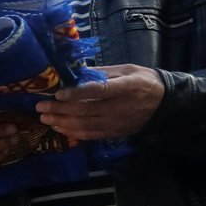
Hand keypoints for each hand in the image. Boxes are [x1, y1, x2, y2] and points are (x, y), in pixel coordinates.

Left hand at [36, 64, 164, 139]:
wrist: (164, 104)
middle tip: (41, 106)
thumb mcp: (127, 70)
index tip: (58, 93)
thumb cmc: (144, 82)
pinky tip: (58, 127)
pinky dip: (71, 132)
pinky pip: (89, 135)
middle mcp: (120, 107)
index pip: (99, 91)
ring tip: (45, 117)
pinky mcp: (114, 133)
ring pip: (84, 125)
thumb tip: (75, 72)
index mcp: (126, 87)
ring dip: (61, 122)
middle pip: (85, 110)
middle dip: (59, 109)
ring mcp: (117, 123)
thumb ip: (101, 72)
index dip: (77, 93)